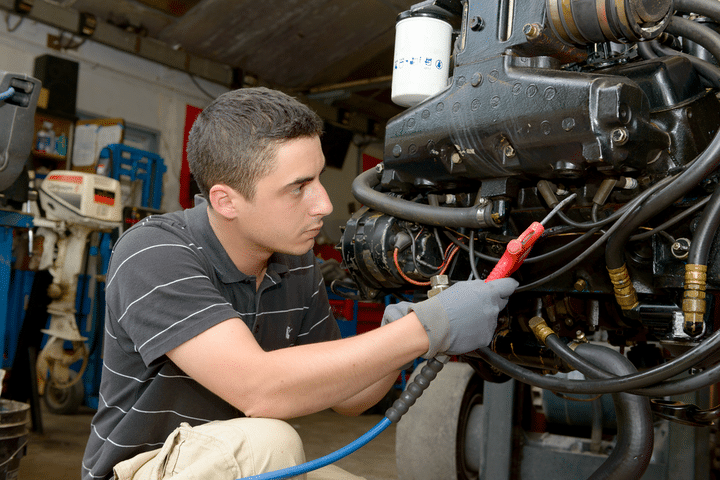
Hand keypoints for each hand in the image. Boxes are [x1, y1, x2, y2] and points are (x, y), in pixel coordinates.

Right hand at [382, 278, 517, 357]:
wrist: (434, 326)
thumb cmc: (443, 306)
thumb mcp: (461, 287)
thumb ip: (478, 286)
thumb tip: (486, 285)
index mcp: (488, 292)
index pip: (508, 285)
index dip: (509, 285)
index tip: (510, 285)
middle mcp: (492, 308)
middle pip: (501, 303)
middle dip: (492, 302)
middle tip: (476, 305)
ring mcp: (490, 324)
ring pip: (492, 318)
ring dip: (482, 318)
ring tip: (465, 318)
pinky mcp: (486, 337)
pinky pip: (485, 332)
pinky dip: (478, 330)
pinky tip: (466, 328)